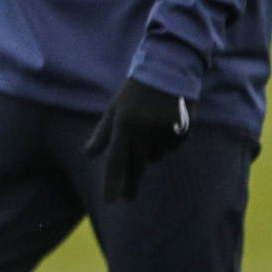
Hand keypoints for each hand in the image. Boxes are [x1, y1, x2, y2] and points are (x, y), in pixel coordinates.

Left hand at [84, 78, 191, 203]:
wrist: (170, 69)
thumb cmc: (136, 90)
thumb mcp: (115, 108)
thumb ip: (103, 133)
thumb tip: (88, 154)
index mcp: (125, 124)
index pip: (117, 160)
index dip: (113, 182)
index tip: (111, 202)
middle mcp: (145, 130)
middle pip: (137, 166)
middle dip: (131, 183)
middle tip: (128, 198)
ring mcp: (166, 131)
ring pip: (155, 157)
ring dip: (150, 153)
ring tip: (150, 129)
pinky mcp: (183, 130)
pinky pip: (171, 149)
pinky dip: (166, 143)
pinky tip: (165, 125)